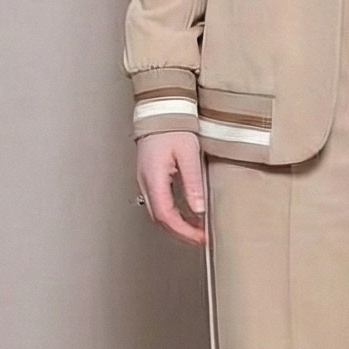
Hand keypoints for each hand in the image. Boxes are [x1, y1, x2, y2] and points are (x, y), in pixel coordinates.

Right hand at [135, 131, 207, 245]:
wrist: (161, 109)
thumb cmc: (173, 127)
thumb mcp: (188, 154)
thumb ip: (193, 183)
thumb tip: (199, 209)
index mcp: (154, 178)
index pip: (167, 216)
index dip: (185, 231)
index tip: (201, 237)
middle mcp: (146, 183)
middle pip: (160, 219)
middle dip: (181, 233)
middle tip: (202, 239)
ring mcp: (147, 181)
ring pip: (159, 214)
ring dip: (178, 225)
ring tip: (199, 230)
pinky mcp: (151, 178)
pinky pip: (161, 203)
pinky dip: (175, 214)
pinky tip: (190, 214)